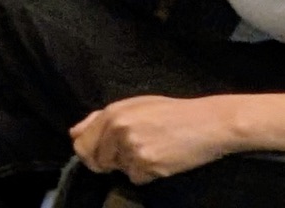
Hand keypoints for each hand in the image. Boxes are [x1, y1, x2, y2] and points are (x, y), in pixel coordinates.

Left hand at [72, 94, 240, 183]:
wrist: (209, 123)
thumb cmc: (173, 112)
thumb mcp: (134, 106)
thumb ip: (101, 118)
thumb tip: (74, 133)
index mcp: (112, 113)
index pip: (80, 142)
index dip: (88, 153)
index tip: (100, 156)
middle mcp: (118, 130)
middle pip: (97, 161)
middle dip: (109, 162)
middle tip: (131, 154)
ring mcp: (133, 148)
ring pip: (120, 170)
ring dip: (132, 166)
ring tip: (154, 150)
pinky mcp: (149, 165)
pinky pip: (137, 179)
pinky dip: (148, 174)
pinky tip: (162, 159)